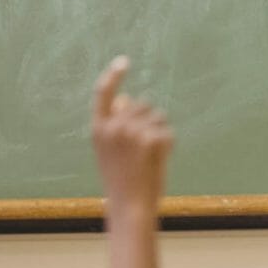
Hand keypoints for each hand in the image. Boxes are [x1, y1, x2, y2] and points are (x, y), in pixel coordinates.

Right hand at [91, 57, 172, 209]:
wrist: (129, 204)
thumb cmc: (121, 180)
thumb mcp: (110, 151)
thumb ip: (115, 126)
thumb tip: (126, 99)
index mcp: (98, 129)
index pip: (103, 93)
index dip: (113, 76)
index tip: (124, 62)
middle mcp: (113, 126)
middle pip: (140, 104)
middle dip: (148, 119)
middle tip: (144, 149)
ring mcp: (132, 132)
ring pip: (157, 116)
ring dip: (159, 131)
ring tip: (149, 157)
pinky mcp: (151, 139)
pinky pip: (167, 131)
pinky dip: (168, 144)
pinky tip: (159, 160)